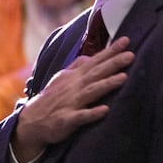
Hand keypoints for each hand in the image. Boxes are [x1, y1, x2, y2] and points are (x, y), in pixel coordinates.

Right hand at [12, 36, 133, 162]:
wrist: (31, 121)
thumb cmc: (52, 98)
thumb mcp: (62, 78)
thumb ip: (77, 67)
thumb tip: (91, 56)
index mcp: (75, 77)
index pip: (95, 61)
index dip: (110, 51)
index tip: (126, 41)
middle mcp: (74, 87)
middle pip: (96, 73)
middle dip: (113, 63)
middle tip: (131, 55)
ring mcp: (71, 103)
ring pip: (91, 92)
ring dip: (107, 84)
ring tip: (123, 78)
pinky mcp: (67, 120)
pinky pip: (81, 116)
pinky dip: (92, 113)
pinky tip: (105, 110)